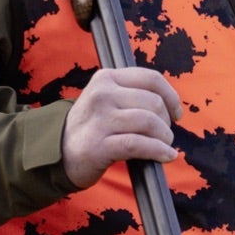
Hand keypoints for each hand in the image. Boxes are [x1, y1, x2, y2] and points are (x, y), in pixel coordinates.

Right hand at [59, 67, 181, 189]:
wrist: (58, 151)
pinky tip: (165, 156)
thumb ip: (132, 94)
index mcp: (106, 78)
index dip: (171, 96)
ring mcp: (99, 119)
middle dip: (166, 121)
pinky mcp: (99, 145)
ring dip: (164, 137)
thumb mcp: (105, 98)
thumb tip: (169, 104)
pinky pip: (139, 144)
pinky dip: (158, 151)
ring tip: (164, 145)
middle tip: (163, 134)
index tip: (176, 112)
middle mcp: (102, 94)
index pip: (151, 78)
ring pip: (148, 122)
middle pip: (153, 102)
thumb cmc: (91, 126)